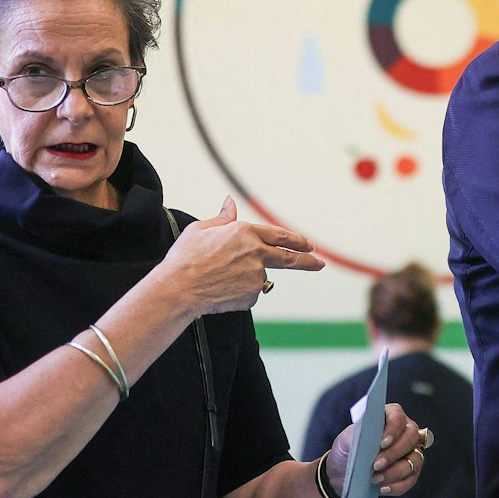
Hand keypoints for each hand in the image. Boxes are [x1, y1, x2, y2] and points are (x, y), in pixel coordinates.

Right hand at [163, 197, 324, 315]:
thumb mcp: (201, 229)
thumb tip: (230, 203)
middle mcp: (256, 252)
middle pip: (289, 258)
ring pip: (258, 277)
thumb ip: (222, 218)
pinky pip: (248, 293)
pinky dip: (238, 292)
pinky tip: (220, 290)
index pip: (279, 235)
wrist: (179, 288)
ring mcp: (256, 275)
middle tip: (319, 263)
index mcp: (245, 232)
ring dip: (245, 279)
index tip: (307, 244)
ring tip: (219, 278)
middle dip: (307, 261)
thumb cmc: (186, 257)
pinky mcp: (252, 294)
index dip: (295, 240)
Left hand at [324, 403, 427, 497]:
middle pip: (411, 437)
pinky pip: (411, 479)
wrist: (344, 473)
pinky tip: (383, 488)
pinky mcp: (410, 472)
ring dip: (395, 472)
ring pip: (415, 460)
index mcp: (389, 416)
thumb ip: (358, 432)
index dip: (393, 429)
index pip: (398, 416)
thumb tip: (369, 431)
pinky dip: (398, 485)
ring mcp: (411, 452)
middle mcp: (405, 431)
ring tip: (375, 479)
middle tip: (376, 465)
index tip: (382, 443)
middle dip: (394, 453)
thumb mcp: (346, 439)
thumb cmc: (348, 450)